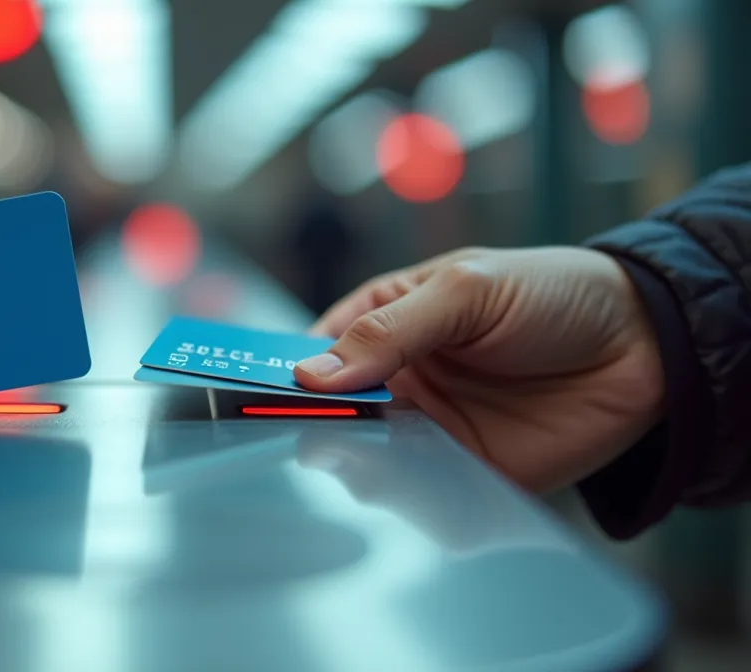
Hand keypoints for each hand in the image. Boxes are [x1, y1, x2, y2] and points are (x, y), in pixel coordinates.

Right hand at [295, 246, 664, 492]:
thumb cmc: (555, 294)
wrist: (649, 346)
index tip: (253, 387)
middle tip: (297, 426)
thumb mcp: (467, 290)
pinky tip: (400, 480)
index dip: (281, 368)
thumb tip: (311, 374)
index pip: (313, 350)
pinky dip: (403, 494)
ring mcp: (427, 431)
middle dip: (309, 420)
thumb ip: (390, 332)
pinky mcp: (463, 475)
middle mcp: (397, 380)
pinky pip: (418, 494)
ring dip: (353, 459)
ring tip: (352, 453)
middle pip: (329, 411)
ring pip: (364, 458)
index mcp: (385, 321)